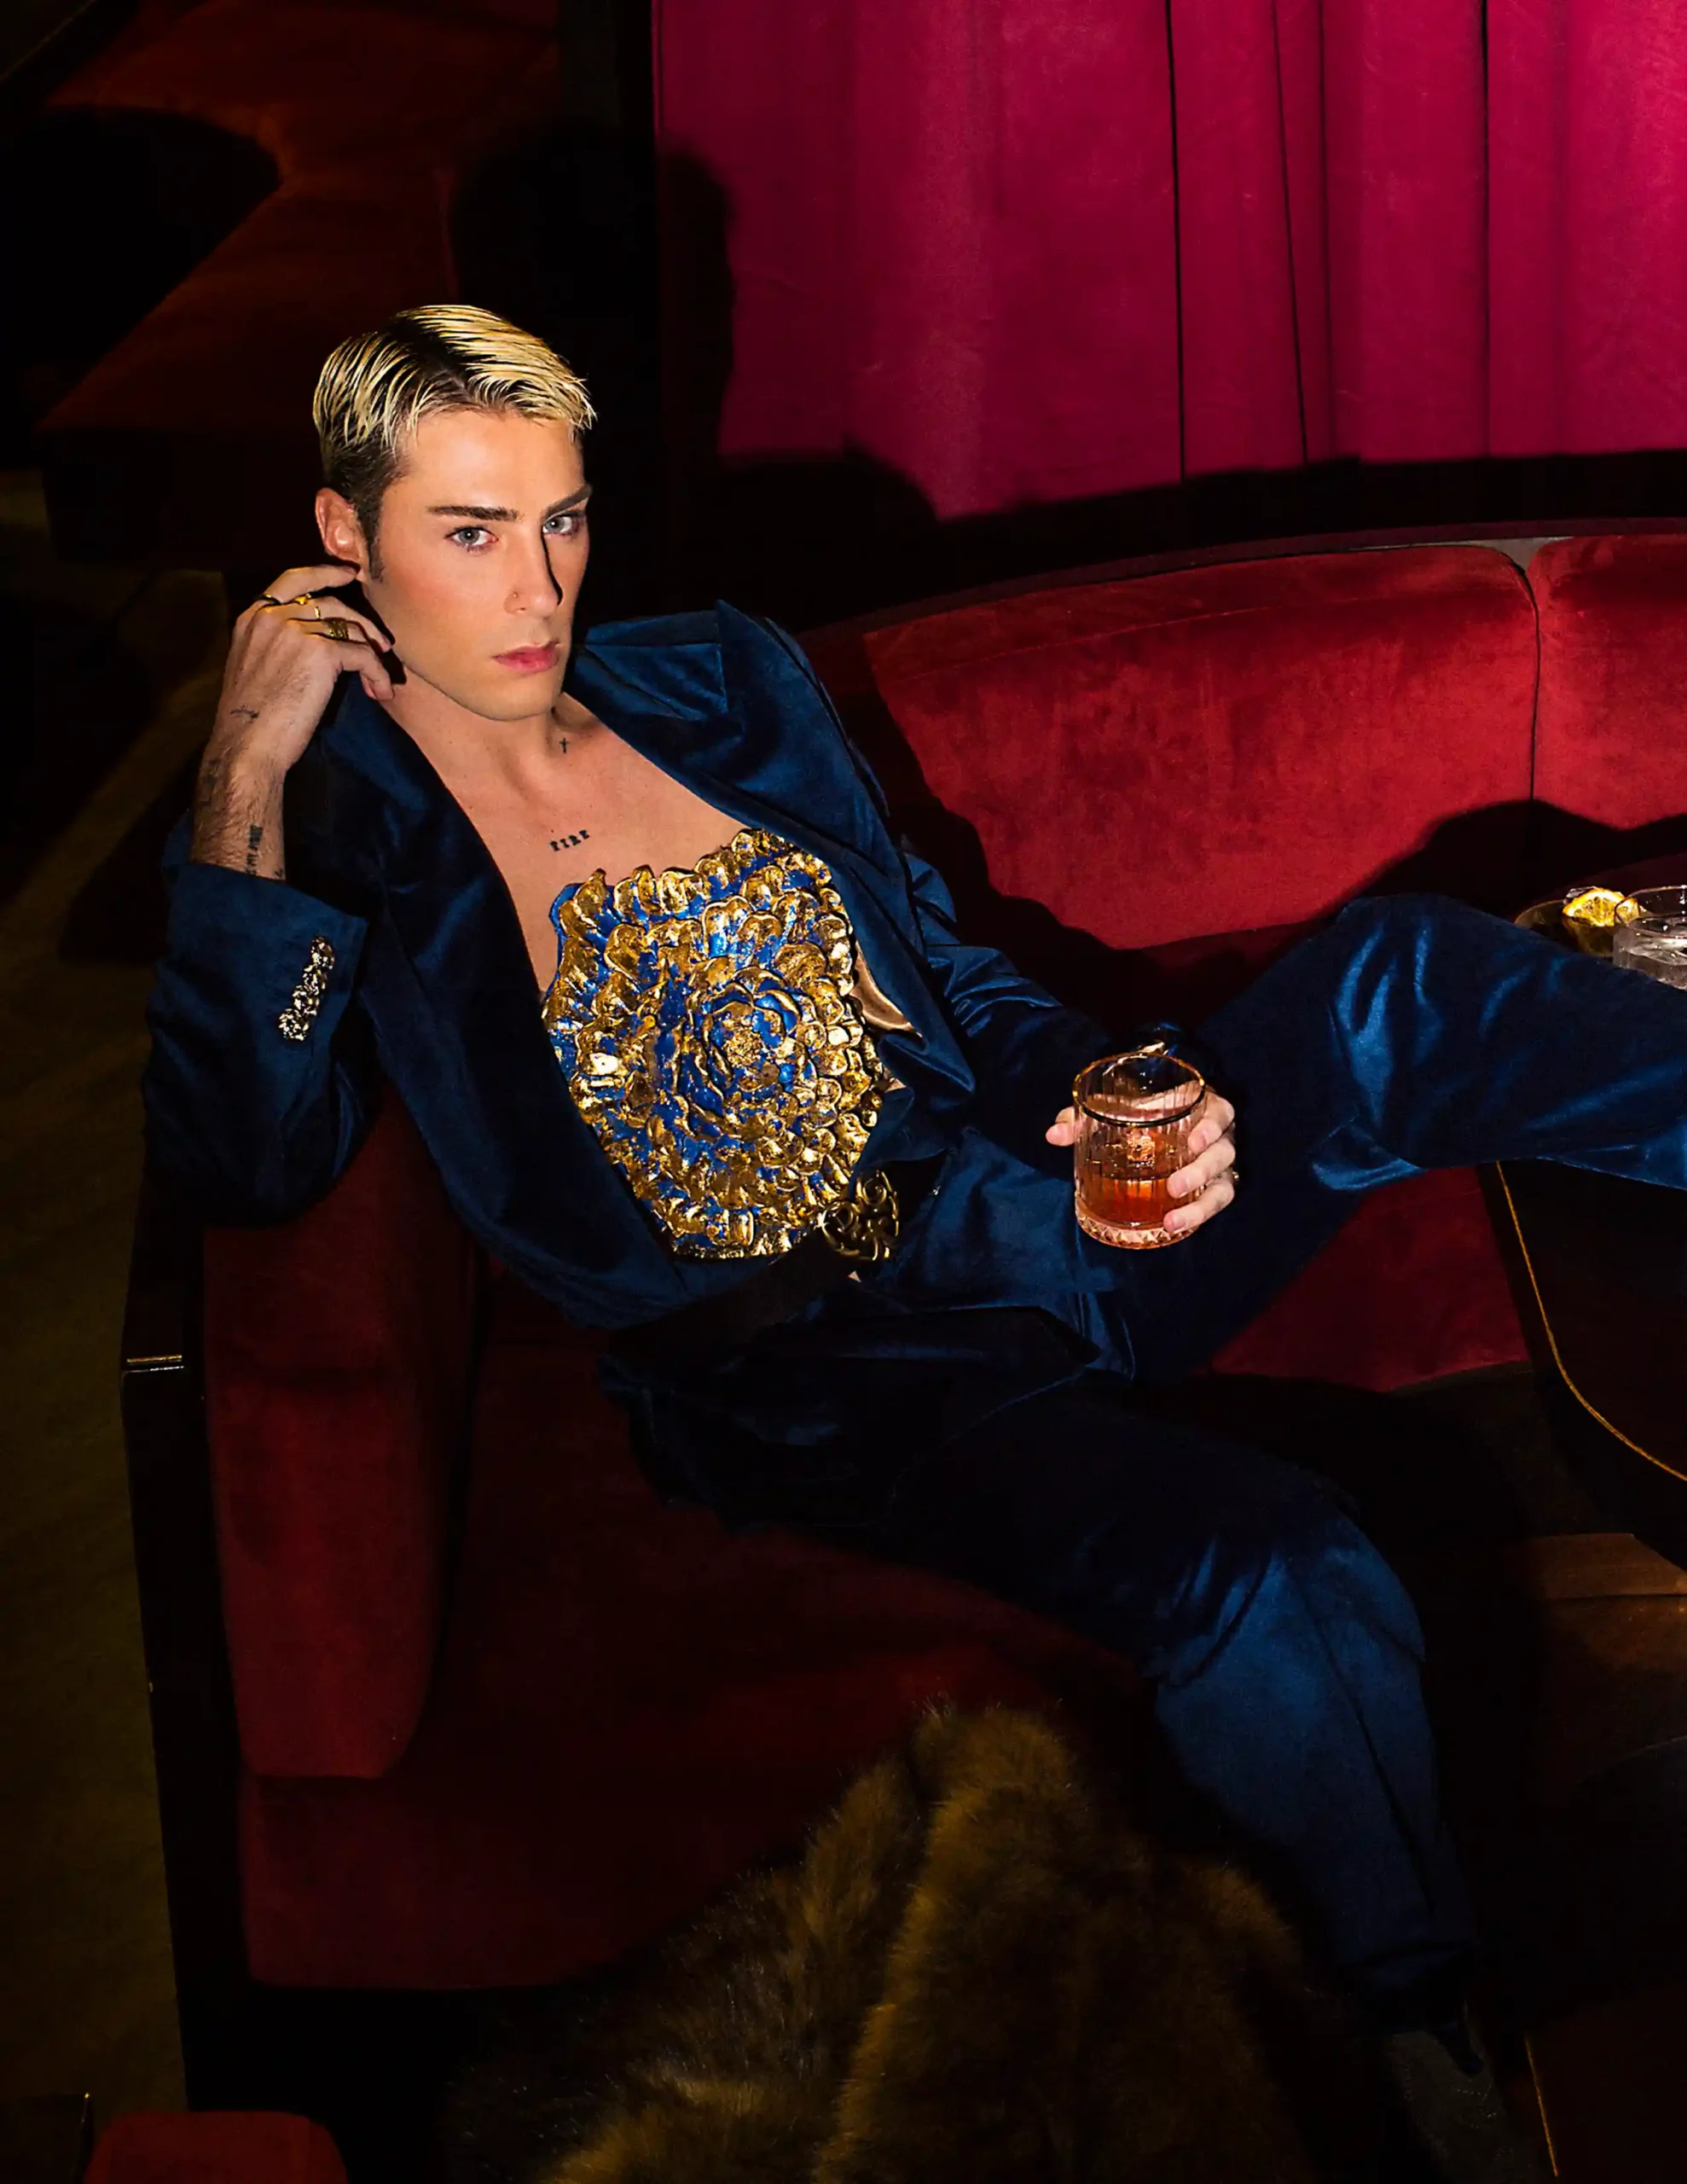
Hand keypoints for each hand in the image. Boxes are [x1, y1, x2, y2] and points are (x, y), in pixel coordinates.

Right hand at [211, 563, 393, 774]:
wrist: (248, 744)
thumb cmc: (252, 719)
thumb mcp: (253, 665)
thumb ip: (275, 641)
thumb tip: (315, 638)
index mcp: (253, 618)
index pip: (292, 580)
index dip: (324, 572)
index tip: (347, 573)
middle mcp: (273, 616)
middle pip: (331, 603)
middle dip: (361, 623)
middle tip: (380, 643)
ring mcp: (296, 630)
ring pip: (351, 629)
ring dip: (372, 654)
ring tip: (379, 678)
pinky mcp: (320, 652)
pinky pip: (363, 655)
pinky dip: (377, 674)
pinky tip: (380, 692)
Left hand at [1045, 1084, 1238, 1238]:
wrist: (1155, 1132)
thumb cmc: (1139, 1115)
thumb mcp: (1115, 1112)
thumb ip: (1084, 1119)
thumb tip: (1053, 1134)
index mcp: (1199, 1106)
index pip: (1217, 1111)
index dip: (1210, 1125)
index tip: (1193, 1142)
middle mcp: (1216, 1135)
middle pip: (1223, 1150)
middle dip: (1201, 1170)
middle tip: (1175, 1186)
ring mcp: (1219, 1163)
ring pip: (1223, 1183)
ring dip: (1200, 1203)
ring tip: (1172, 1220)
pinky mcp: (1216, 1186)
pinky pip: (1217, 1201)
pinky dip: (1199, 1214)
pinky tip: (1175, 1226)